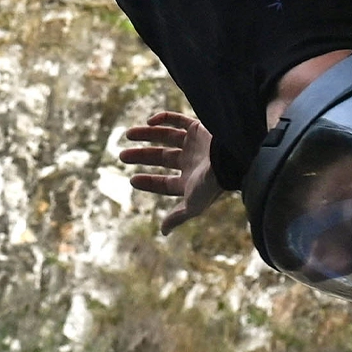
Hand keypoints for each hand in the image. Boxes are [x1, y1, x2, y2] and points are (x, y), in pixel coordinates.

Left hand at [119, 111, 223, 234]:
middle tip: (121, 156)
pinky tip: (149, 121)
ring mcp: (195, 144)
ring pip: (166, 136)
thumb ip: (178, 217)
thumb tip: (163, 232)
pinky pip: (178, 120)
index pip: (164, 183)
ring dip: (147, 135)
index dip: (148, 182)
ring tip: (128, 133)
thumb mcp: (193, 205)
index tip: (131, 179)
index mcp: (190, 181)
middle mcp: (191, 161)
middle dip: (142, 156)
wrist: (230, 157)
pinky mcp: (198, 127)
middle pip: (161, 157)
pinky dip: (164, 118)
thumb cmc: (212, 183)